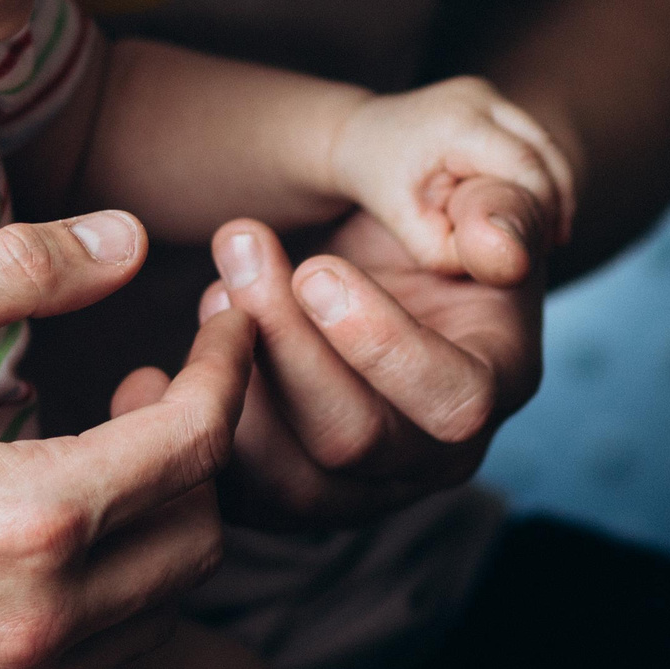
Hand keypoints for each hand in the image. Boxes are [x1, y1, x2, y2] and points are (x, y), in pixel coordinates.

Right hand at [0, 212, 255, 668]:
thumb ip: (17, 272)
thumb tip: (132, 238)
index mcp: (30, 519)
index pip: (198, 441)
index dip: (228, 369)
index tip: (221, 327)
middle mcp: (39, 624)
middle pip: (203, 532)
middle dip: (200, 450)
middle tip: (146, 393)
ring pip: (166, 610)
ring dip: (164, 530)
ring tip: (105, 463)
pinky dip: (119, 606)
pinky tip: (63, 551)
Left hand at [195, 210, 542, 529]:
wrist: (374, 243)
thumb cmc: (428, 203)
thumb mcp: (469, 173)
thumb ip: (497, 201)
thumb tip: (500, 251)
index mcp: (497, 382)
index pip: (456, 401)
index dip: (382, 343)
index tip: (316, 269)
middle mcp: (433, 455)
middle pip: (354, 441)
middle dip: (286, 346)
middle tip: (240, 250)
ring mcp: (361, 487)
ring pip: (288, 480)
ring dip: (234, 385)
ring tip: (214, 291)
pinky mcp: (289, 493)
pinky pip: (238, 494)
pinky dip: (195, 427)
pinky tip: (169, 358)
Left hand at [329, 76, 575, 287]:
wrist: (358, 138)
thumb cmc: (378, 183)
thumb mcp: (403, 224)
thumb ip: (445, 249)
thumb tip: (502, 259)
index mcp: (456, 124)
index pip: (526, 165)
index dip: (545, 208)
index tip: (546, 246)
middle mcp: (477, 96)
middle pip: (546, 149)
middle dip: (558, 198)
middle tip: (554, 241)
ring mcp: (485, 92)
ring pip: (545, 141)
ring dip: (554, 186)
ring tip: (549, 229)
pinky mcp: (490, 99)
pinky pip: (532, 138)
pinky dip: (540, 173)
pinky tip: (535, 208)